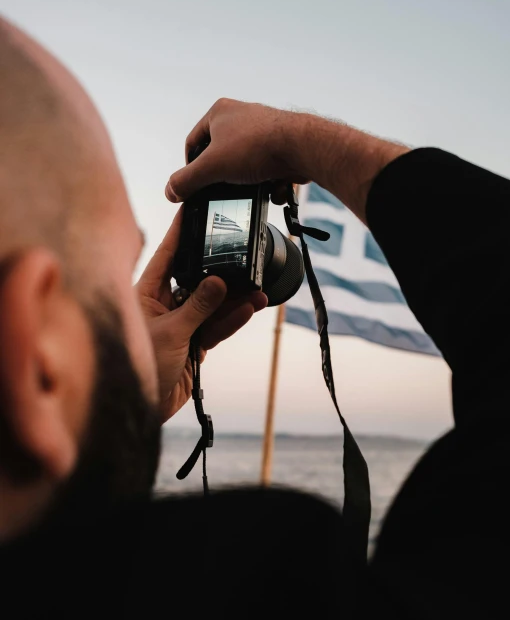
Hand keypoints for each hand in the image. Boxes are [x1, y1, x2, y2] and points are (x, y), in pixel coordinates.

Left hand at [135, 209, 266, 420]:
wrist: (144, 409)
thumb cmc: (140, 368)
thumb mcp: (170, 333)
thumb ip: (197, 307)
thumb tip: (219, 281)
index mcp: (145, 293)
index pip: (166, 256)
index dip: (179, 233)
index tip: (193, 210)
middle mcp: (163, 304)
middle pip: (195, 278)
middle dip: (219, 269)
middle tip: (240, 251)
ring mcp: (180, 324)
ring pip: (212, 304)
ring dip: (234, 298)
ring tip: (257, 288)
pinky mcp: (194, 344)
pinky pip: (217, 326)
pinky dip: (233, 320)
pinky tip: (250, 308)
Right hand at [165, 99, 313, 203]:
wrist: (303, 147)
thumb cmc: (257, 146)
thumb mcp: (212, 167)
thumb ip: (187, 180)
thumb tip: (170, 192)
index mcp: (219, 112)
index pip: (193, 142)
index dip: (190, 167)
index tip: (194, 185)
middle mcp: (241, 116)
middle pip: (220, 155)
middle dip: (224, 177)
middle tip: (224, 192)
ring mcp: (263, 130)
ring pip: (245, 165)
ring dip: (247, 183)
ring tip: (251, 191)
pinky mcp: (281, 145)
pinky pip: (267, 168)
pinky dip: (268, 183)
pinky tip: (272, 189)